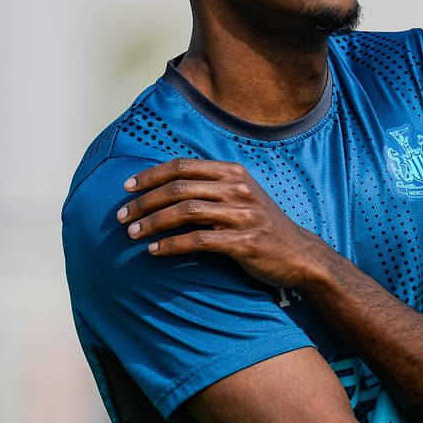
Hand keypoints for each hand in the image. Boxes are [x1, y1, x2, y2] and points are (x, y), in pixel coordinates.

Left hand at [116, 158, 333, 288]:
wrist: (300, 255)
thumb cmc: (263, 227)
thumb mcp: (242, 197)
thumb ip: (212, 188)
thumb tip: (166, 187)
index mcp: (235, 174)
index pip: (184, 166)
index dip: (151, 176)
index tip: (126, 188)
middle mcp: (240, 189)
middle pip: (180, 188)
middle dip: (145, 202)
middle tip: (121, 216)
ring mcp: (245, 215)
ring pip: (186, 212)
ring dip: (153, 223)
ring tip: (132, 234)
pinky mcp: (246, 241)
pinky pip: (200, 241)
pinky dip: (172, 245)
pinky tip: (154, 251)